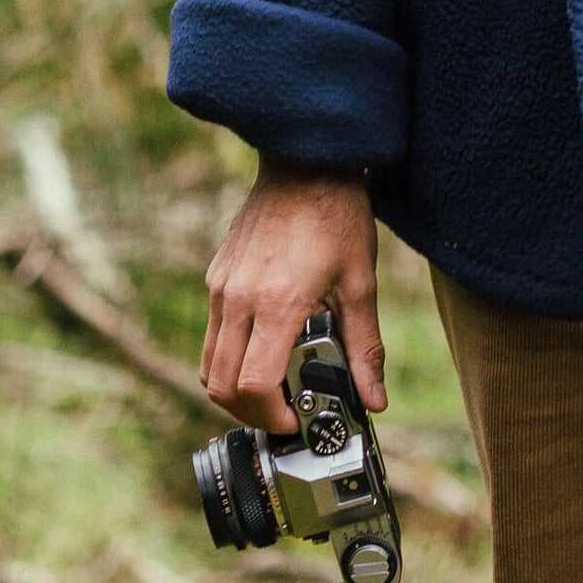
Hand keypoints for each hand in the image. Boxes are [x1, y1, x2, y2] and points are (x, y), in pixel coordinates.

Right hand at [201, 157, 385, 431]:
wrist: (306, 162)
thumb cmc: (338, 215)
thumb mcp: (360, 283)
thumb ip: (365, 346)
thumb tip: (374, 400)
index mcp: (279, 301)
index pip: (254, 383)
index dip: (271, 414)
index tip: (294, 420)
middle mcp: (239, 297)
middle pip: (221, 385)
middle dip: (250, 412)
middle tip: (283, 413)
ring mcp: (222, 286)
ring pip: (209, 364)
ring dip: (234, 389)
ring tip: (272, 389)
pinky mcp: (216, 275)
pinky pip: (211, 334)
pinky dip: (228, 357)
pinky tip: (262, 349)